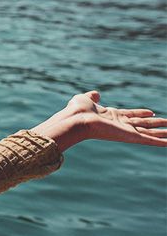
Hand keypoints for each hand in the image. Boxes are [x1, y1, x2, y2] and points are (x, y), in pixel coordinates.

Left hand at [32, 91, 166, 151]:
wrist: (76, 119)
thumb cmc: (77, 110)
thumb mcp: (85, 99)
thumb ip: (92, 97)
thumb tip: (96, 93)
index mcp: (112, 115)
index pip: (131, 114)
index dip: (141, 113)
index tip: (152, 112)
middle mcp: (120, 124)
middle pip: (142, 124)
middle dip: (156, 124)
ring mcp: (125, 131)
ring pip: (148, 132)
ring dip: (162, 133)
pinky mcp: (128, 137)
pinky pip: (147, 139)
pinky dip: (159, 142)